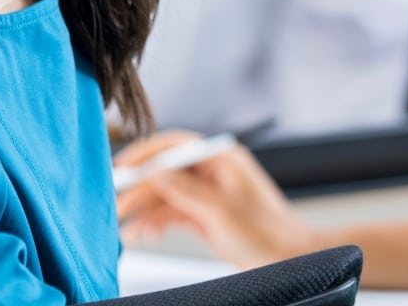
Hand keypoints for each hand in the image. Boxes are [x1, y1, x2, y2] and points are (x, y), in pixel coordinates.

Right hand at [115, 131, 318, 268]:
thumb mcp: (222, 211)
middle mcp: (209, 171)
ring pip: (161, 195)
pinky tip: (146, 234)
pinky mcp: (200, 213)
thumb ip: (184, 190)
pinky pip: (168, 212)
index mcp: (219, 158)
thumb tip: (153, 172)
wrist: (291, 261)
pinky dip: (154, 223)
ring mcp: (203, 193)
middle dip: (138, 190)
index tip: (121, 169)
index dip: (143, 155)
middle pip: (162, 172)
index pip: (172, 145)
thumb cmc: (270, 234)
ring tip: (128, 228)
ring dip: (143, 211)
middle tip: (116, 204)